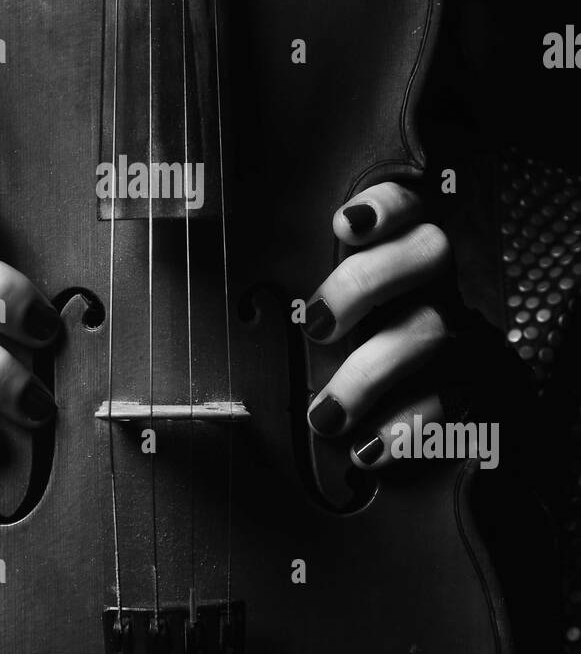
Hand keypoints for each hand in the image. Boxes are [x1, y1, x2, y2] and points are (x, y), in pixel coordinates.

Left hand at [303, 182, 451, 469]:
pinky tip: (369, 450)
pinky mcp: (461, 387)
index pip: (406, 203)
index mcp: (393, 248)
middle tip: (314, 325)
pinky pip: (448, 402)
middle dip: (368, 282)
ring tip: (324, 415)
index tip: (343, 223)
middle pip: (429, 252)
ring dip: (373, 372)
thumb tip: (191, 242)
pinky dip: (408, 427)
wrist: (386, 420)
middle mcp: (428, 282)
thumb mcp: (298, 299)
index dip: (384, 205)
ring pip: (433, 330)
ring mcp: (450, 331)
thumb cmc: (324, 344)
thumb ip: (275, 268)